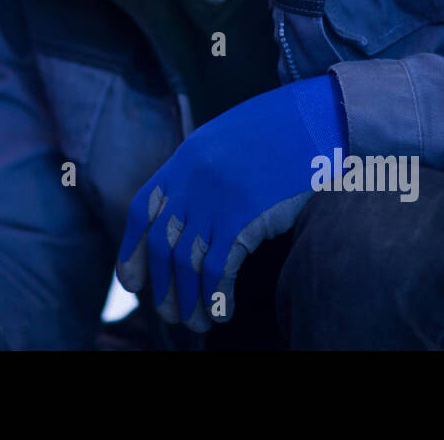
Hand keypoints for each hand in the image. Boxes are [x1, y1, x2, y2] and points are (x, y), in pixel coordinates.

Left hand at [115, 73, 345, 331]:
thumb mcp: (226, 142)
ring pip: (186, 263)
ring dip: (188, 300)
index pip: (142, 211)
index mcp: (183, 160)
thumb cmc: (276, 133)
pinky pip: (218, 268)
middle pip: (162, 245)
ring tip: (195, 324)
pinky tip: (220, 313)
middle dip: (162, 287)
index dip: (131, 250)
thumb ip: (203, 173)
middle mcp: (191, 181)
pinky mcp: (242, 217)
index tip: (131, 282)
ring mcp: (214, 199)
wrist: (312, 119)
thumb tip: (191, 214)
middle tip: (168, 314)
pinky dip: (214, 296)